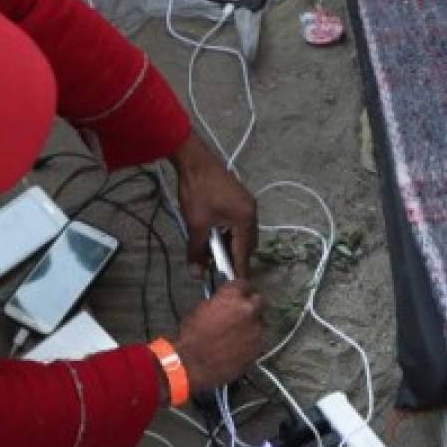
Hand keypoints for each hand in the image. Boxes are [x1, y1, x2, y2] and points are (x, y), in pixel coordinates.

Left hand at [170, 135, 257, 277]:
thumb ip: (197, 251)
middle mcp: (251, 213)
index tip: (235, 286)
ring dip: (231, 244)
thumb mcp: (196, 225)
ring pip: (242, 234)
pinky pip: (239, 223)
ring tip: (214, 253)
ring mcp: (247, 204)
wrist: (195, 160)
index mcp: (246, 219)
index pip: (244, 252)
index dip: (238, 270)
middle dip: (234, 257)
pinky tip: (215, 235)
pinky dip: (229, 233)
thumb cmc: (197, 192)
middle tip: (219, 268)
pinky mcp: (239, 199)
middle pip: (247, 244)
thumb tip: (197, 275)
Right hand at [171, 280, 262, 392]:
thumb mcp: (202, 309)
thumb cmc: (192, 336)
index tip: (239, 293)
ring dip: (251, 325)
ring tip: (237, 333)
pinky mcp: (258, 348)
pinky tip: (238, 346)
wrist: (192, 363)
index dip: (240, 289)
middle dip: (251, 305)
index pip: (243, 283)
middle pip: (258, 300)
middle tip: (241, 313)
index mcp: (232, 296)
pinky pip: (257, 340)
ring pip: (259, 322)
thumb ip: (220, 301)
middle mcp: (248, 309)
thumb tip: (227, 302)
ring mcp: (255, 329)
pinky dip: (250, 342)